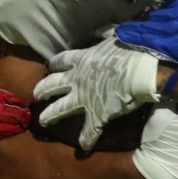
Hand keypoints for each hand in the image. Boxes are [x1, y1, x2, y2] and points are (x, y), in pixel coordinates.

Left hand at [33, 37, 159, 151]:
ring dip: (50, 115)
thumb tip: (100, 31)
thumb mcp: (114, 36)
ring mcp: (84, 98)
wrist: (141, 71)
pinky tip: (83, 147)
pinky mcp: (96, 115)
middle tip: (36, 96)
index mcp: (81, 59)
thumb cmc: (129, 51)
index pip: (59, 61)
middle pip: (51, 85)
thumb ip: (103, 34)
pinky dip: (86, 140)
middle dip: (42, 91)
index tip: (49, 67)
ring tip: (42, 121)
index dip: (53, 65)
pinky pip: (89, 130)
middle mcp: (76, 79)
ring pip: (60, 109)